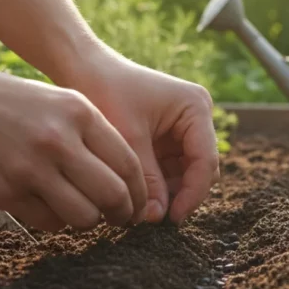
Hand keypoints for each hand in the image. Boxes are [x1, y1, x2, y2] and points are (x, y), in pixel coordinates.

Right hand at [0, 67, 149, 232]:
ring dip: (91, 221)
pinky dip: (58, 221)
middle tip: (122, 218)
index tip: (140, 203)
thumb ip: (96, 135)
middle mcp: (57, 141)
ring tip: (86, 212)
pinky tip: (52, 206)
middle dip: (123, 213)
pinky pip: (49, 223)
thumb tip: (129, 181)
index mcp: (79, 113)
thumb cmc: (14, 102)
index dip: (140, 192)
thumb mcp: (63, 102)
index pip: (128, 164)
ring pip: (84, 216)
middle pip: (112, 195)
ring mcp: (29, 169)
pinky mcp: (5, 193)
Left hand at [68, 48, 219, 224]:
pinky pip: (169, 170)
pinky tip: (139, 199)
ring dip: (167, 193)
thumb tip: (156, 217)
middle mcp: (196, 118)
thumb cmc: (106, 91)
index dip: (192, 193)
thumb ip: (147, 178)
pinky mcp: (167, 138)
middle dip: (179, 195)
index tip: (173, 218)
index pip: (205, 160)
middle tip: (154, 219)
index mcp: (196, 108)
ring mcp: (183, 129)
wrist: (83, 69)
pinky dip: (157, 186)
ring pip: (185, 173)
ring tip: (142, 212)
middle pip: (199, 169)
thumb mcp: (129, 138)